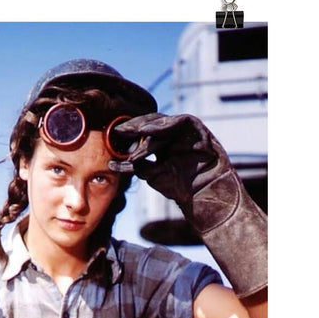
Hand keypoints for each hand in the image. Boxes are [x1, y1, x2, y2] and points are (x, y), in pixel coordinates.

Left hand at [110, 112, 266, 298]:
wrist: (204, 195)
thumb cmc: (180, 188)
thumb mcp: (153, 176)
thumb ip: (139, 166)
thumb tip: (116, 162)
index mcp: (162, 146)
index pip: (143, 135)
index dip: (129, 134)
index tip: (114, 136)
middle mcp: (173, 137)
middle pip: (151, 125)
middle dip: (136, 127)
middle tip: (121, 130)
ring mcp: (185, 133)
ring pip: (164, 121)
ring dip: (148, 125)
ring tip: (134, 130)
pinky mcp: (199, 130)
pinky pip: (181, 121)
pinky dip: (166, 124)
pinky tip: (151, 130)